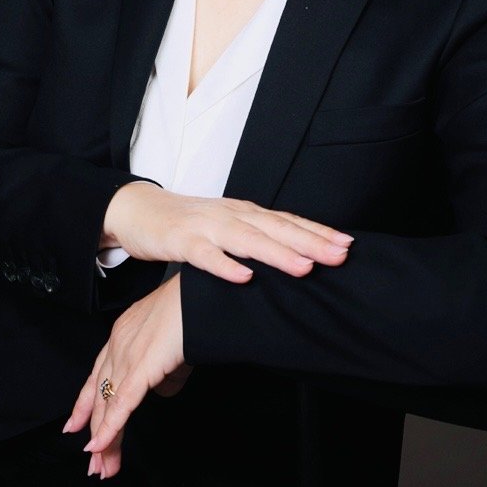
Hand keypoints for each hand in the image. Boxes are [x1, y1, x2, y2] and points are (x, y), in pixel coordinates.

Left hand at [63, 273, 186, 478]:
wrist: (202, 295)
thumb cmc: (194, 309)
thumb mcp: (172, 338)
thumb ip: (163, 364)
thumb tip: (163, 387)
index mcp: (123, 330)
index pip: (99, 374)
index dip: (87, 403)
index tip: (77, 424)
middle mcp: (118, 342)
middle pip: (100, 393)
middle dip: (95, 430)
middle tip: (94, 461)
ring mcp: (127, 354)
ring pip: (108, 404)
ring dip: (105, 439)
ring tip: (102, 466)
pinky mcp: (140, 367)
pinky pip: (120, 404)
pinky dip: (110, 429)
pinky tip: (101, 447)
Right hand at [100, 183, 353, 282]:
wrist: (138, 210)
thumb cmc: (187, 224)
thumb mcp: (226, 228)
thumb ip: (256, 239)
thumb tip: (296, 258)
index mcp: (244, 212)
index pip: (287, 221)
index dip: (318, 231)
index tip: (349, 245)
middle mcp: (230, 215)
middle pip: (276, 228)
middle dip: (310, 241)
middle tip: (341, 255)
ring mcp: (206, 226)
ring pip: (247, 239)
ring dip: (277, 253)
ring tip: (305, 267)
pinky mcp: (181, 240)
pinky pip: (205, 255)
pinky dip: (225, 265)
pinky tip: (245, 277)